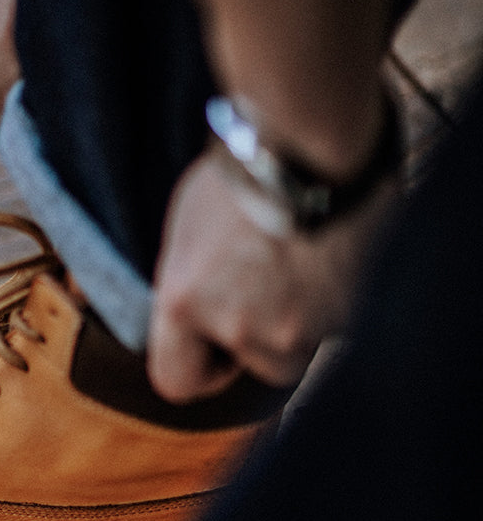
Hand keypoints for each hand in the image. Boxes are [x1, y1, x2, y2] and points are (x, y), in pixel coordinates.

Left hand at [148, 147, 395, 400]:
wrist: (315, 138)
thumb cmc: (247, 167)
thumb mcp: (190, 229)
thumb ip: (190, 284)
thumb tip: (196, 313)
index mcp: (184, 302)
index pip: (176, 381)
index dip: (195, 366)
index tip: (210, 345)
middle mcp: (239, 326)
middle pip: (250, 367)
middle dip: (256, 338)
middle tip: (265, 282)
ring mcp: (297, 327)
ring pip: (294, 350)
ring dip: (296, 320)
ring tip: (299, 261)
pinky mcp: (344, 318)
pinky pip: (332, 327)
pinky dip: (330, 299)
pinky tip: (327, 254)